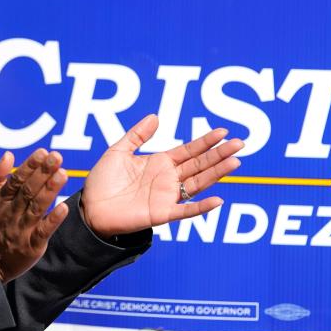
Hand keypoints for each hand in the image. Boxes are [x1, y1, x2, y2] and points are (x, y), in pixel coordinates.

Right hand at [0, 149, 69, 283]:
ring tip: (63, 174)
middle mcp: (11, 212)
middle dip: (43, 173)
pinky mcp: (32, 245)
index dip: (30, 165)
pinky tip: (64, 208)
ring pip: (37, 207)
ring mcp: (22, 229)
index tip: (43, 152)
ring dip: (50, 191)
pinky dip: (53, 220)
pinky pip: (43, 231)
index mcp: (1, 200)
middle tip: (57, 157)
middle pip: (28, 190)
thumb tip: (8, 154)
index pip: (16, 179)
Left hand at [82, 114, 242, 237]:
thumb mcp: (118, 151)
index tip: (224, 132)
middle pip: (200, 164)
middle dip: (219, 154)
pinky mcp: (161, 214)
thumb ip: (137, 135)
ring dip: (217, 173)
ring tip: (235, 162)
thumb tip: (155, 116)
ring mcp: (167, 196)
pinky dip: (201, 207)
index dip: (206, 141)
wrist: (90, 208)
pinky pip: (185, 211)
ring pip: (198, 183)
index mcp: (160, 163)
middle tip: (241, 144)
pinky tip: (217, 200)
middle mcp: (168, 179)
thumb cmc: (102, 181)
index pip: (189, 150)